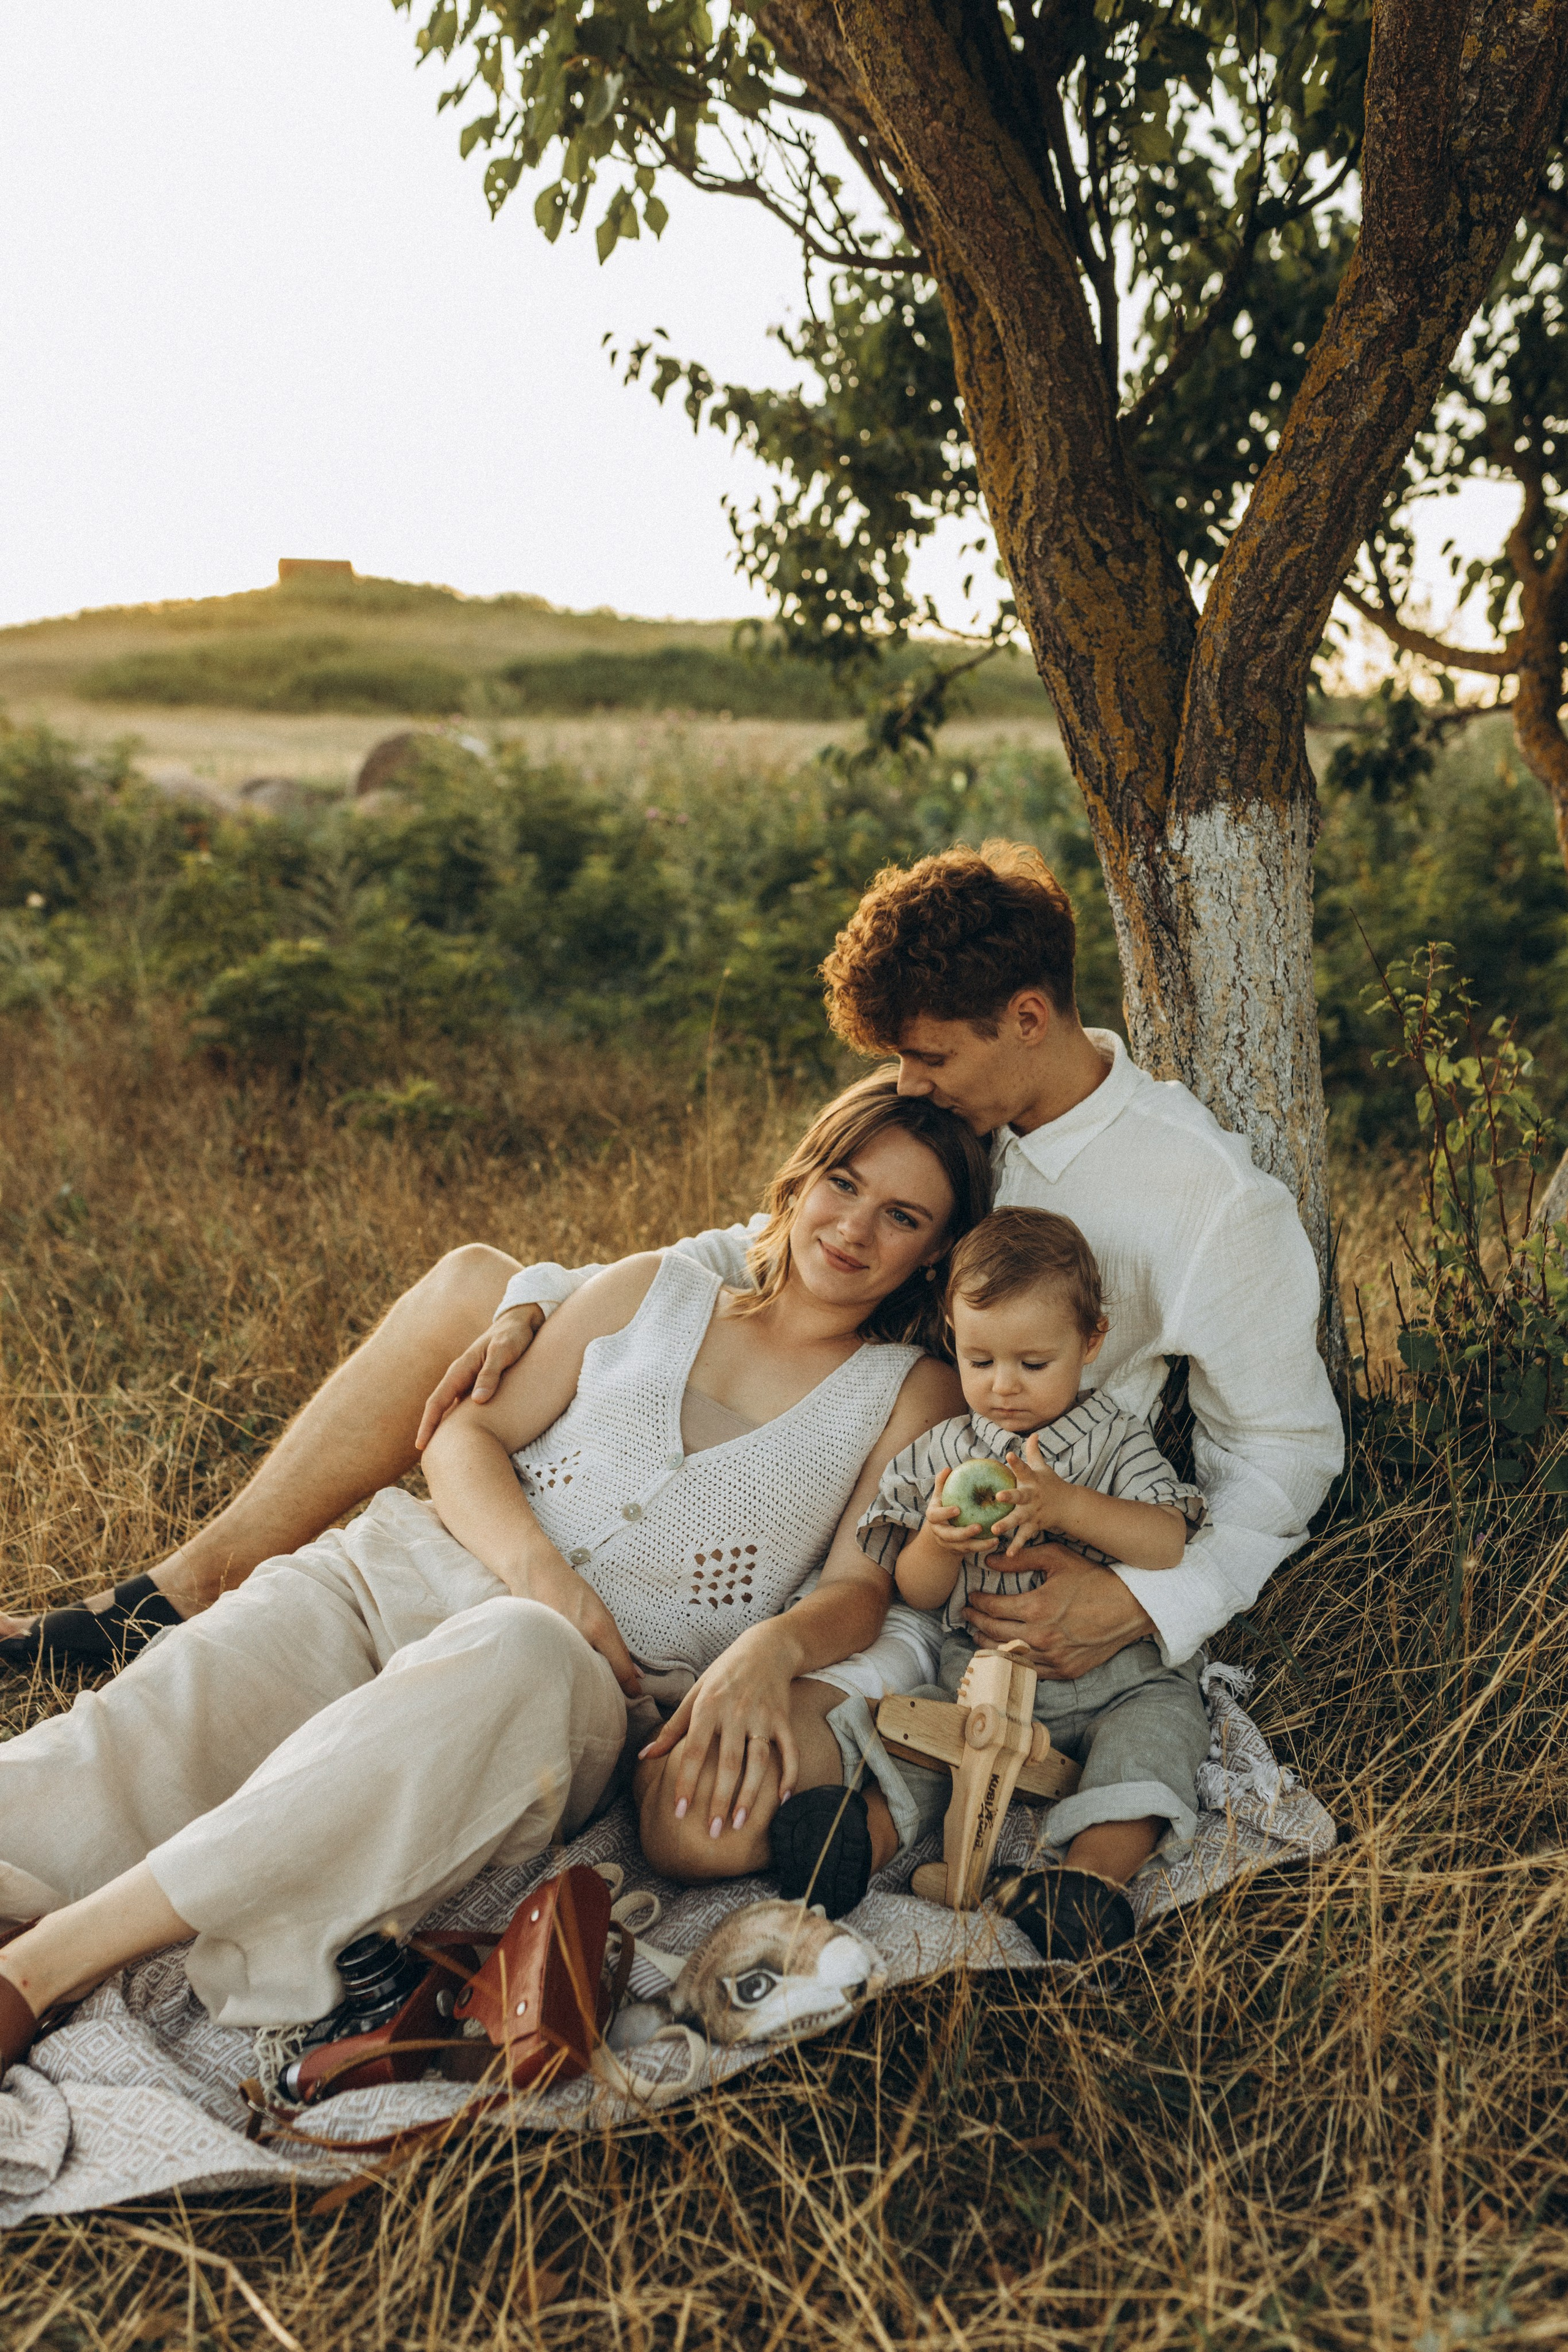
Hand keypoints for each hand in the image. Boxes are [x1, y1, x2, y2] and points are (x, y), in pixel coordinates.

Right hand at [416, 1303, 544, 1449]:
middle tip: (426, 1457)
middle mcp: (460, 1377)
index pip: (437, 1402)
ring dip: (445, 1427)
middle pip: (440, 1408)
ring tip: (442, 1452)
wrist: (521, 1322)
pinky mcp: (479, 1383)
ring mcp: (469, 1381)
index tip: (421, 1446)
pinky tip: (466, 1434)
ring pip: (452, 1408)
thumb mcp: (503, 1353)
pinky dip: (461, 1420)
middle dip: (431, 1431)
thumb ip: (491, 1375)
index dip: (428, 1425)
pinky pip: (465, 1405)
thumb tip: (477, 1401)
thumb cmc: (513, 1336)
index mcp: (460, 1370)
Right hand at [522, 1550, 643, 1699]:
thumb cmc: (573, 1591)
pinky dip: (561, 1668)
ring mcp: (557, 1643)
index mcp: (598, 1628)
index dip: (629, 1687)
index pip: (619, 1668)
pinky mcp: (538, 1647)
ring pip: (576, 1674)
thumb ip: (618, 1646)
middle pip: (597, 1677)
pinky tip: (559, 1663)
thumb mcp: (602, 1613)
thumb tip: (636, 1675)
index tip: (634, 1696)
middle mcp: (579, 1637)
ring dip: (581, 1678)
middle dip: (603, 1685)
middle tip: (605, 1689)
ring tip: (579, 1672)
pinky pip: (555, 1667)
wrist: (536, 1574)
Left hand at [636, 1628, 798, 1837]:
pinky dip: (788, 1775)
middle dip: (721, 1800)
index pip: (694, 1751)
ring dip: (750, 1795)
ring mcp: (762, 1716)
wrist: (765, 1648)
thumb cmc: (723, 1675)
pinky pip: (789, 1750)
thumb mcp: (694, 1695)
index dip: (687, 1782)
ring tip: (740, 1824)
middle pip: (728, 1763)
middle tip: (713, 1832)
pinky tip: (782, 1801)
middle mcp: (735, 1713)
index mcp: (707, 1707)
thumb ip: (672, 1729)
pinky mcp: (783, 1718)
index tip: (680, 1812)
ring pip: (758, 1761)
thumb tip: (644, 1756)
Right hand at [922, 1464, 994, 1554]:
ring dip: (979, 1544)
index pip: (936, 1516)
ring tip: (995, 1539)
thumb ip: (942, 1483)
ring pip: (964, 1547)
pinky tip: (996, 1541)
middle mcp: (940, 1532)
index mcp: (934, 1518)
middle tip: (979, 1527)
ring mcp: (949, 1544)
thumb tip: (947, 1469)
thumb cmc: (943, 1506)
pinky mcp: (959, 1550)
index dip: (945, 1514)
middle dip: (964, 1533)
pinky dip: (983, 1546)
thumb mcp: (940, 1495)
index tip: (958, 1509)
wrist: (940, 1530)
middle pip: (950, 1536)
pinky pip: (972, 1550)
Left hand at [962, 1554, 1156, 1679]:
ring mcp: (1053, 1657)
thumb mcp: (1058, 1558)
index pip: (992, 1608)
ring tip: (978, 1635)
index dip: (977, 1603)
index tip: (971, 1598)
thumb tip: (990, 1561)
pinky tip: (1006, 1653)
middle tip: (967, 1616)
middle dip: (976, 1623)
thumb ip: (1021, 1559)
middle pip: (994, 1632)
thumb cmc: (1094, 1579)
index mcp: (1036, 1608)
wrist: (1130, 1607)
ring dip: (988, 1645)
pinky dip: (1013, 1662)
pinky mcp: (1065, 1670)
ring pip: (1008, 1655)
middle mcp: (1041, 1637)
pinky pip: (1030, 1671)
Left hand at [990, 1434, 1075, 1557]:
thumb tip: (1034, 1433)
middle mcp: (1032, 1497)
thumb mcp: (1042, 1467)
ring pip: (1019, 1519)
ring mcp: (1033, 1513)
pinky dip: (1017, 1546)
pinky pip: (1024, 1537)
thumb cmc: (1049, 1483)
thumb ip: (1034, 1452)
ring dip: (1007, 1524)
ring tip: (995, 1530)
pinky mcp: (1034, 1526)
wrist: (1069, 1505)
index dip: (1017, 1461)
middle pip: (1020, 1496)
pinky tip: (1008, 1554)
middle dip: (1010, 1496)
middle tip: (998, 1496)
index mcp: (1032, 1480)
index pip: (1023, 1468)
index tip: (1009, 1454)